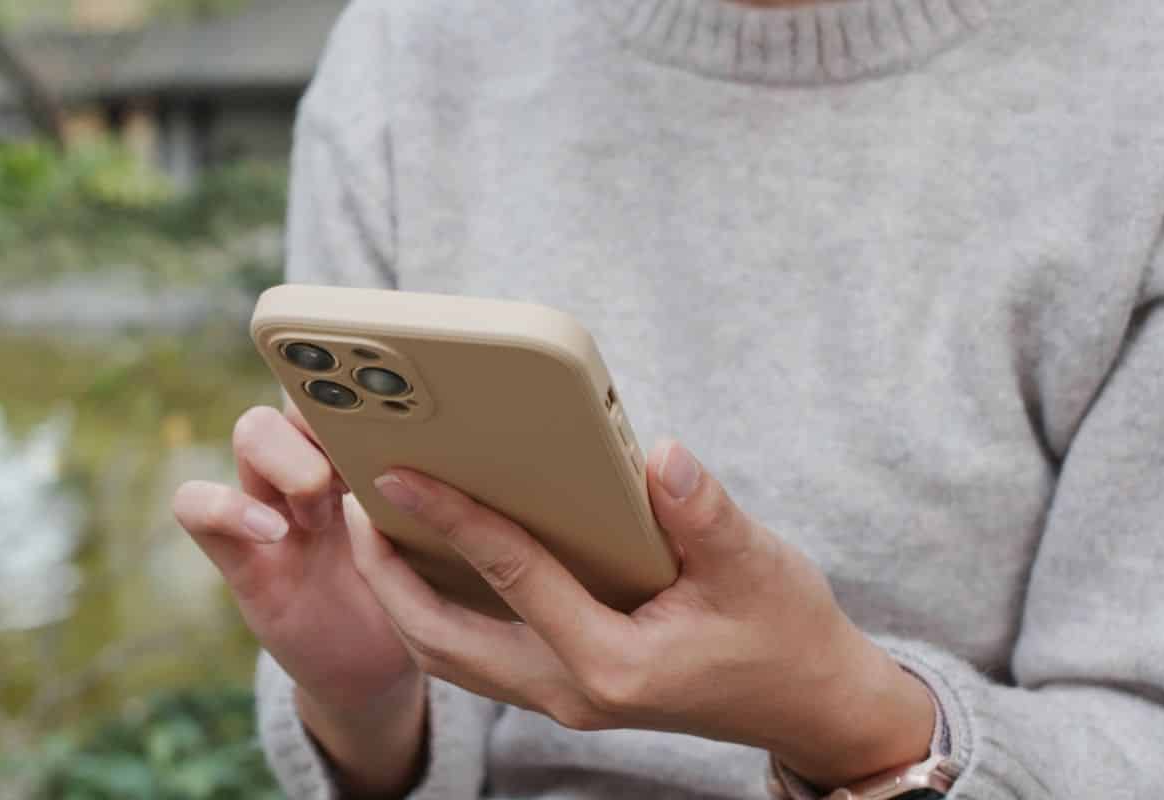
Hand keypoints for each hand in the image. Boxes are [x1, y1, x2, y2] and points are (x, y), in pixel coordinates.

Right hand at [172, 404, 424, 796]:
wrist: (379, 669)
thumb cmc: (420, 595)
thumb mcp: (444, 537)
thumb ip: (443, 493)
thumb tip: (472, 441)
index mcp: (362, 454)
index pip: (348, 384)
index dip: (359, 380)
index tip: (393, 408)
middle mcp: (313, 468)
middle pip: (300, 391)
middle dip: (328, 418)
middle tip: (362, 472)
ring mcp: (271, 507)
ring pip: (252, 431)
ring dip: (293, 463)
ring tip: (325, 514)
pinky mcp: (241, 558)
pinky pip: (195, 506)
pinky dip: (226, 507)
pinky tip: (275, 533)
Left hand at [347, 438, 935, 788]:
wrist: (811, 706)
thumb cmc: (786, 634)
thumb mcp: (759, 566)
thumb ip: (704, 513)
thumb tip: (659, 456)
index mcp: (611, 664)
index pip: (509, 578)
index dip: (449, 519)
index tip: (396, 474)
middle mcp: (571, 691)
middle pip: (441, 639)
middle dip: (384, 573)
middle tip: (352, 501)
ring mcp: (561, 697)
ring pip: (448, 656)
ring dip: (399, 596)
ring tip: (372, 526)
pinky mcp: (563, 688)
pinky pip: (473, 656)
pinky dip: (436, 610)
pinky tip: (427, 559)